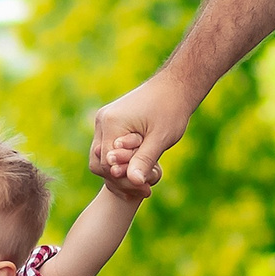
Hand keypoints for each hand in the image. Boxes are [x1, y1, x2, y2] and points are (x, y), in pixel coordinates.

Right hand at [90, 75, 197, 200]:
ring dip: (121, 170)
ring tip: (145, 181)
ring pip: (102, 157)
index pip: (106, 165)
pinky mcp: (110, 122)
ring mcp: (104, 120)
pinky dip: (121, 160)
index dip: (124, 180)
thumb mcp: (159, 138)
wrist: (174, 86)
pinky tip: (140, 168)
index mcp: (111, 123)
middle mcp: (102, 121)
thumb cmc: (170, 110)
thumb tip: (134, 182)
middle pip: (99, 163)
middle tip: (146, 189)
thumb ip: (143, 160)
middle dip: (120, 178)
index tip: (146, 189)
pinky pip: (108, 148)